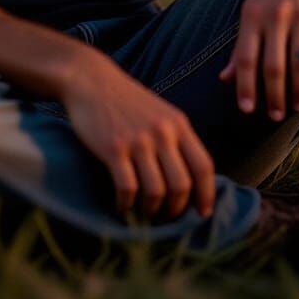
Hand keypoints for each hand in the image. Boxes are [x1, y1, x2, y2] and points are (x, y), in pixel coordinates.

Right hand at [61, 52, 215, 221]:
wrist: (91, 80)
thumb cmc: (126, 101)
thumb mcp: (160, 113)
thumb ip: (176, 140)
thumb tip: (191, 181)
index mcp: (178, 124)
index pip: (204, 166)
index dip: (207, 194)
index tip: (202, 213)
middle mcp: (162, 132)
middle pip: (182, 185)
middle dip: (176, 209)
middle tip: (166, 217)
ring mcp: (138, 140)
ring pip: (157, 192)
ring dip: (151, 211)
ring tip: (144, 213)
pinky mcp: (114, 148)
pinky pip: (128, 189)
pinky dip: (126, 205)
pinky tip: (122, 206)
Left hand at [218, 0, 298, 119]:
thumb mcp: (252, 9)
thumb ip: (241, 46)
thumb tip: (224, 78)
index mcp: (251, 15)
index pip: (246, 58)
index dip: (245, 86)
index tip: (247, 110)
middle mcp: (275, 15)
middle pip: (273, 65)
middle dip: (274, 95)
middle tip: (276, 116)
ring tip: (298, 105)